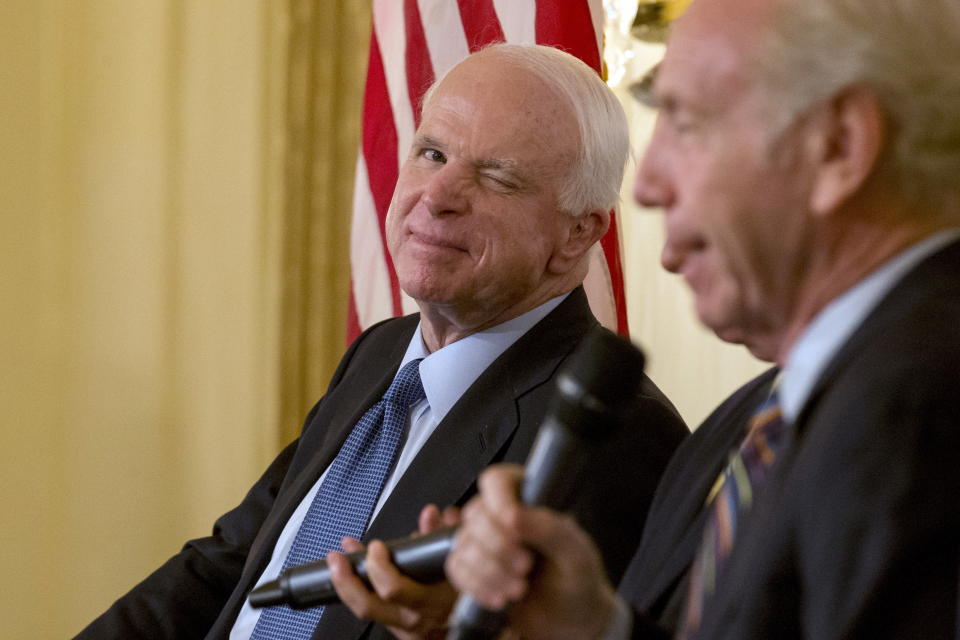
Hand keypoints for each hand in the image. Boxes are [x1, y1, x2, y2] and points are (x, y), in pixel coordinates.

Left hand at [328, 504, 460, 639]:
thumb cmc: (463, 595)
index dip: (380, 567)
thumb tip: (431, 514)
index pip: (393, 589)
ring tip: (337, 561)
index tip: (378, 546)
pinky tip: (351, 571)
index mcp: (428, 602)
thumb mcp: (456, 562)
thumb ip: (441, 537)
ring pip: (362, 609)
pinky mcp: (392, 629)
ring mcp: (399, 627)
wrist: (462, 625)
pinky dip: (355, 590)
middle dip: (348, 579)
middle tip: (341, 556)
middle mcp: (410, 618)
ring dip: (344, 584)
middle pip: (367, 605)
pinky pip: (368, 610)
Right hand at [445, 464, 619, 639]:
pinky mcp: (473, 567)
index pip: (497, 481)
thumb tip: (513, 514)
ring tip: (519, 589)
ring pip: (463, 544)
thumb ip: (549, 528)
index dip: (499, 501)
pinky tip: (501, 598)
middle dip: (498, 548)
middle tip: (526, 566)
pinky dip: (477, 586)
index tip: (512, 523)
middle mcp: (501, 514)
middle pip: (476, 516)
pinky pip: (457, 568)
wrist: (570, 617)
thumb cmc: (577, 577)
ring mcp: (484, 540)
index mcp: (528, 496)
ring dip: (490, 572)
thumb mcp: (575, 551)